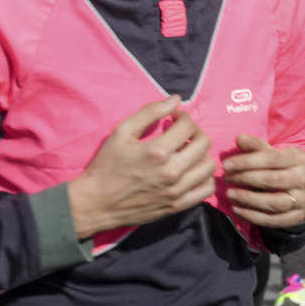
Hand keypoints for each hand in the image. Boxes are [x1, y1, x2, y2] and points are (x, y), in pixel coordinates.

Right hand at [67, 97, 215, 238]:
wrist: (96, 203)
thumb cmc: (107, 165)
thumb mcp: (121, 132)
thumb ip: (150, 112)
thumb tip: (176, 99)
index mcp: (158, 152)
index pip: (188, 126)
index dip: (183, 116)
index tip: (175, 118)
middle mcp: (172, 172)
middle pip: (204, 143)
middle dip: (195, 132)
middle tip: (183, 133)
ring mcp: (177, 191)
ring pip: (208, 166)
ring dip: (201, 154)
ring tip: (187, 153)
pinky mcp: (177, 206)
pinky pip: (206, 189)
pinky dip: (204, 178)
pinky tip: (192, 172)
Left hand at [221, 134, 304, 228]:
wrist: (296, 188)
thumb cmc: (277, 167)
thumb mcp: (269, 153)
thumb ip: (255, 146)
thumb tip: (239, 138)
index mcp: (299, 158)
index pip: (272, 158)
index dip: (247, 161)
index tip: (226, 165)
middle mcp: (304, 178)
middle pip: (273, 180)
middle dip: (246, 179)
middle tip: (226, 178)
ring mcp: (303, 199)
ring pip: (275, 202)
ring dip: (249, 199)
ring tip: (230, 194)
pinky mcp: (298, 216)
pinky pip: (275, 220)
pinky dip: (254, 216)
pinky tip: (237, 210)